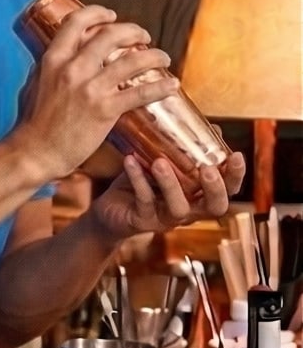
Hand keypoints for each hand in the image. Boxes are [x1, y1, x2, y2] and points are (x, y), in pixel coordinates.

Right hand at [12, 6, 180, 186]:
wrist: (36, 152)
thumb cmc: (34, 122)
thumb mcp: (37, 83)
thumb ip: (53, 66)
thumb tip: (65, 53)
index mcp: (54, 59)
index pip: (77, 22)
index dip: (98, 13)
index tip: (111, 16)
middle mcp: (73, 68)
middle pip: (111, 35)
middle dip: (133, 31)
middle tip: (143, 37)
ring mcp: (90, 88)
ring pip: (132, 60)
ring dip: (154, 56)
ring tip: (163, 58)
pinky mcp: (105, 110)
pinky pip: (140, 93)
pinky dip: (160, 87)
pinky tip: (172, 85)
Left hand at [89, 145, 239, 239]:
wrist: (111, 208)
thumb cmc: (145, 182)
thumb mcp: (168, 163)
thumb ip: (188, 149)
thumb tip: (213, 127)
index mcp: (200, 196)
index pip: (228, 191)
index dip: (236, 177)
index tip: (236, 155)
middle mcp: (189, 210)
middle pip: (214, 207)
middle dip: (215, 189)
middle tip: (208, 169)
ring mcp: (166, 218)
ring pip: (178, 207)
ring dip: (171, 184)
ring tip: (160, 162)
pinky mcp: (142, 220)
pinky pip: (144, 200)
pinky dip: (138, 180)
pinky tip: (131, 161)